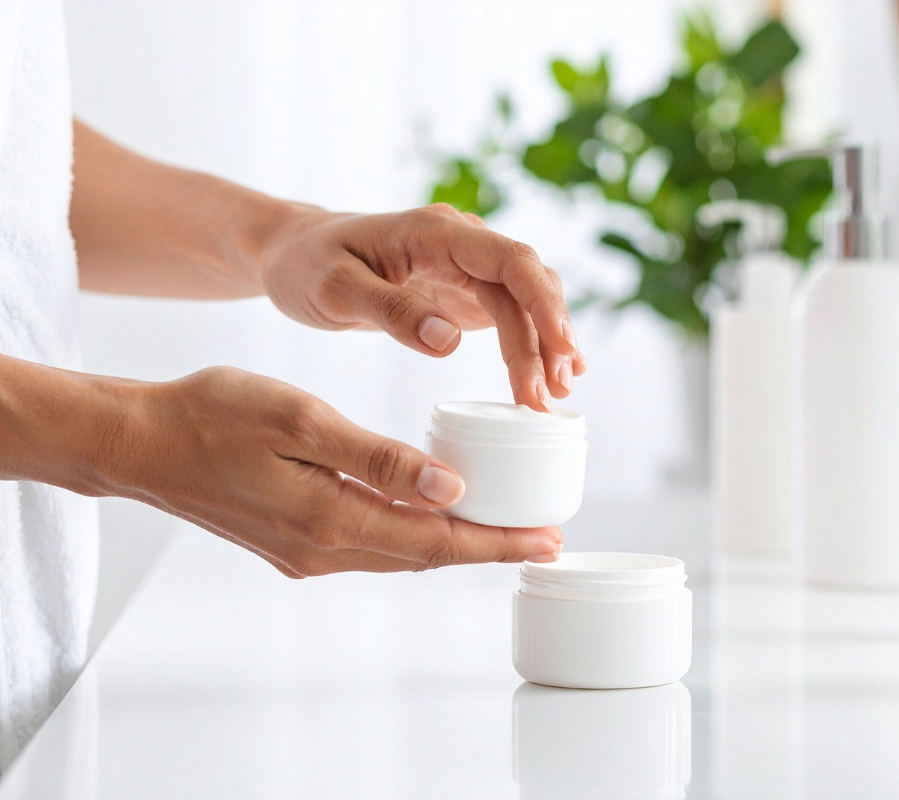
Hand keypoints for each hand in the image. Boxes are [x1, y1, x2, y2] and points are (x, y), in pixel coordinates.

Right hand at [108, 366, 562, 576]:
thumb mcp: (302, 421)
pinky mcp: (292, 544)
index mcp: (332, 520)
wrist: (139, 444)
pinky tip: (429, 514)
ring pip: (399, 554)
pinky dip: (411, 536)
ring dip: (452, 544)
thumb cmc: (214, 415)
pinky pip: (370, 547)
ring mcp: (305, 553)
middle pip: (426, 557)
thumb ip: (377, 459)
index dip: (497, 543)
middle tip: (542, 539)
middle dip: (487, 548)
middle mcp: (323, 550)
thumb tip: (449, 489)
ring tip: (501, 529)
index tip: (547, 541)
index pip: (437, 542)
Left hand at [259, 204, 585, 410]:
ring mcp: (468, 268)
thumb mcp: (334, 289)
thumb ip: (391, 311)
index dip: (542, 303)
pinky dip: (536, 343)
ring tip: (552, 397)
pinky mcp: (465, 292)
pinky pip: (514, 314)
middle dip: (546, 341)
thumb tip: (449, 341)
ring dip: (545, 347)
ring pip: (527, 302)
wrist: (296, 252)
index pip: (510, 261)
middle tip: (545, 398)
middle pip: (526, 287)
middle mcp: (463, 243)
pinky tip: (559, 373)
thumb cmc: (307, 264)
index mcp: (436, 233)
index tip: (559, 348)